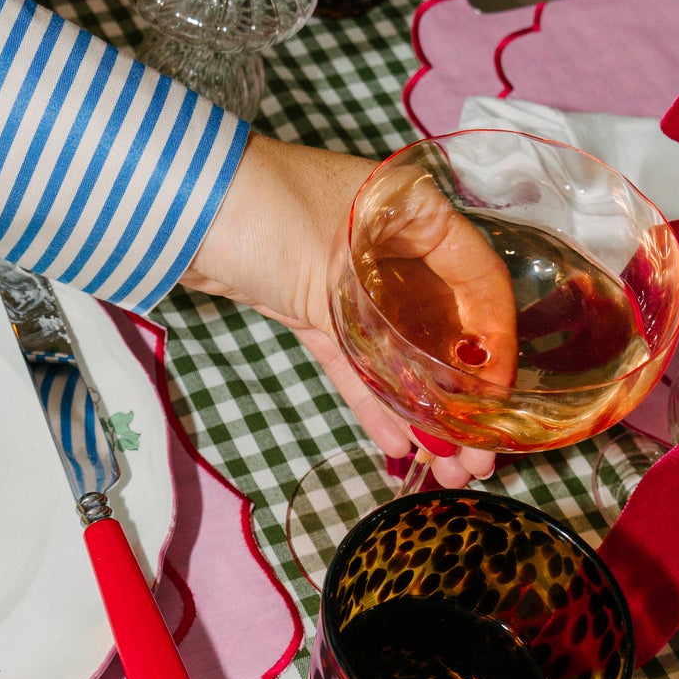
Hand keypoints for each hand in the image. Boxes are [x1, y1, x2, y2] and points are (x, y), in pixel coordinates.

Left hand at [181, 133, 502, 487]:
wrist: (178, 211)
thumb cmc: (265, 213)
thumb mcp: (340, 272)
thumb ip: (393, 334)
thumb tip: (441, 397)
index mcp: (416, 210)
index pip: (479, 283)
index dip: (496, 347)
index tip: (501, 404)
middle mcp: (392, 242)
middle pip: (444, 326)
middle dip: (461, 397)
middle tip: (479, 457)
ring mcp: (350, 276)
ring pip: (399, 351)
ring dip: (421, 410)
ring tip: (447, 468)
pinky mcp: (312, 305)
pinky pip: (355, 359)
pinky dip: (375, 399)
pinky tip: (399, 444)